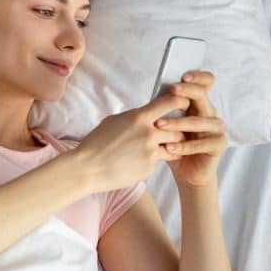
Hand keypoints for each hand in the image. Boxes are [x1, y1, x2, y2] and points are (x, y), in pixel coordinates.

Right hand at [75, 93, 190, 192]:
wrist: (87, 168)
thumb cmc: (96, 143)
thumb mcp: (113, 121)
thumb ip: (134, 118)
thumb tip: (146, 114)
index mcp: (139, 118)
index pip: (170, 103)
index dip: (181, 102)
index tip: (184, 104)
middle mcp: (149, 134)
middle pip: (178, 130)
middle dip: (177, 132)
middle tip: (171, 134)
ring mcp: (150, 153)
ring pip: (174, 148)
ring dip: (170, 148)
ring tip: (156, 149)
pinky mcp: (149, 169)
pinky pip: (157, 163)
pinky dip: (150, 162)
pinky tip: (134, 162)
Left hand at [156, 71, 226, 187]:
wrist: (186, 173)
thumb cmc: (173, 145)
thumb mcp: (165, 125)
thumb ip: (163, 110)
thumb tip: (152, 96)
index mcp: (198, 105)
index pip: (205, 84)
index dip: (198, 77)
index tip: (183, 76)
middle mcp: (210, 113)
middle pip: (203, 96)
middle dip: (187, 91)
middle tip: (172, 90)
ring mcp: (217, 129)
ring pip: (200, 121)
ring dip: (178, 123)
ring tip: (159, 125)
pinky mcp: (218, 145)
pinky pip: (202, 143)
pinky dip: (183, 146)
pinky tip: (168, 148)